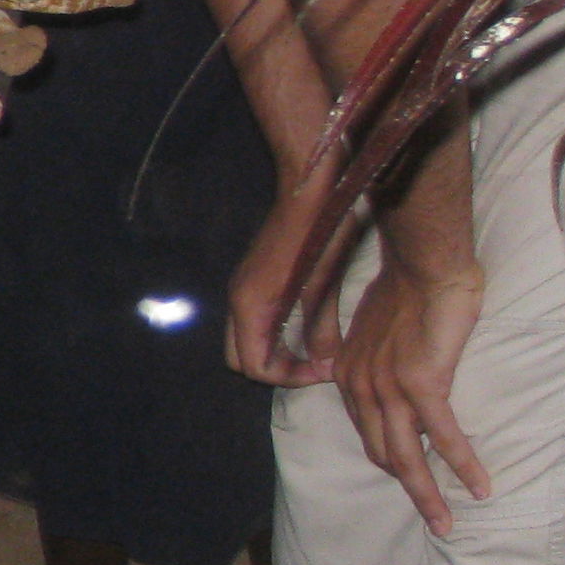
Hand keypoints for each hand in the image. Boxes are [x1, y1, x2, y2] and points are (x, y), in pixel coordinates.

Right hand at [228, 177, 344, 384]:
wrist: (309, 188)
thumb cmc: (319, 234)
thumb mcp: (325, 286)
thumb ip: (321, 329)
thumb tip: (326, 364)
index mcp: (252, 306)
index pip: (255, 366)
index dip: (290, 377)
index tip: (324, 370)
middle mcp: (237, 301)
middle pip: (240, 358)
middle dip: (276, 369)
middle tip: (313, 366)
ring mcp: (242, 288)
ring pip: (244, 340)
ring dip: (273, 351)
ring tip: (311, 350)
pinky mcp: (251, 279)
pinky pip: (251, 321)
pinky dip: (272, 334)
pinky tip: (302, 325)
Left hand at [337, 254, 489, 536]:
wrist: (424, 265)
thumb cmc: (409, 290)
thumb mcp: (378, 330)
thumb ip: (377, 359)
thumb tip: (394, 377)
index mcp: (348, 376)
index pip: (367, 432)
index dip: (391, 459)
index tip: (412, 480)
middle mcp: (360, 387)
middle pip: (385, 454)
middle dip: (410, 489)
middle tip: (434, 518)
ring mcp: (388, 388)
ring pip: (408, 457)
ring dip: (430, 494)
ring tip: (448, 522)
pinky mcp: (421, 384)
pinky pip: (444, 436)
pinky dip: (463, 465)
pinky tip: (480, 486)